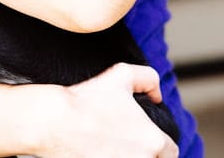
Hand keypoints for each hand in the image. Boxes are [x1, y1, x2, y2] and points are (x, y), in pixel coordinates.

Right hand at [40, 63, 177, 157]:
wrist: (53, 122)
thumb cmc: (85, 99)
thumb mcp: (121, 74)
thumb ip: (148, 78)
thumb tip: (157, 95)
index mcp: (153, 141)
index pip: (170, 152)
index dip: (158, 145)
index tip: (144, 140)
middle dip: (144, 154)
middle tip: (124, 144)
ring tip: (112, 149)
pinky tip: (99, 153)